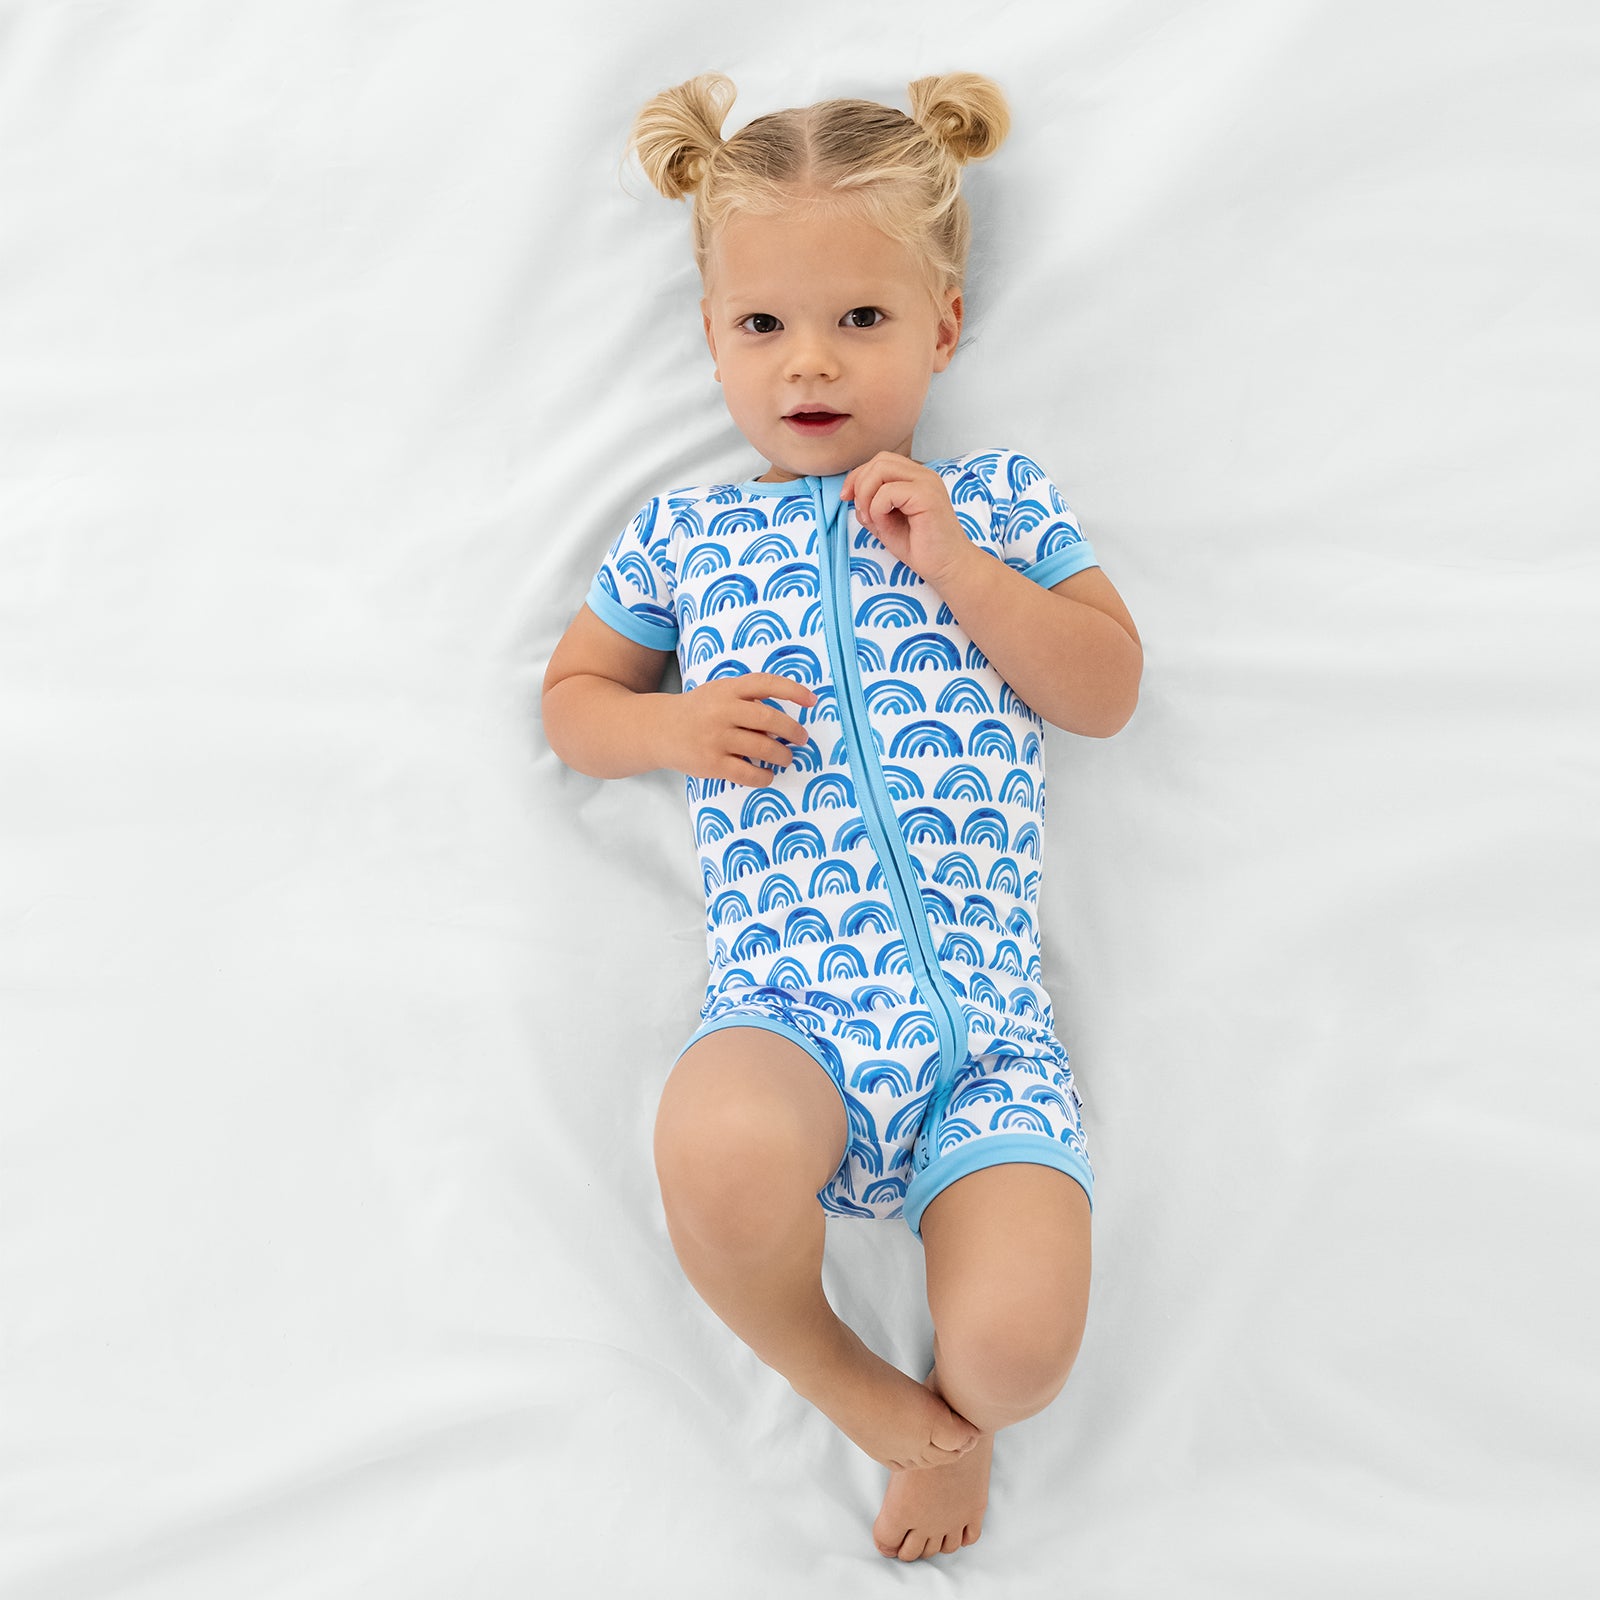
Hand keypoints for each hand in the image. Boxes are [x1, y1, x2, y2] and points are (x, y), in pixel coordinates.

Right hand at [659, 674, 816, 787]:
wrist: (658, 729)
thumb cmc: (698, 711)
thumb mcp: (719, 693)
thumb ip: (747, 700)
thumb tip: (781, 725)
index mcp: (727, 689)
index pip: (765, 683)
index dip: (793, 690)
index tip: (812, 700)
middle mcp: (722, 711)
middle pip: (769, 720)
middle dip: (793, 731)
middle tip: (802, 738)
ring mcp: (716, 738)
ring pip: (763, 749)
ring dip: (782, 756)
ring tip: (786, 758)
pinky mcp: (711, 763)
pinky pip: (747, 774)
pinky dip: (763, 777)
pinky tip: (766, 775)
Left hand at [840, 452, 971, 591]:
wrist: (947, 567)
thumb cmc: (921, 548)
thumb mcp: (886, 523)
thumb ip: (871, 505)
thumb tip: (853, 495)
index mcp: (916, 478)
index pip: (881, 461)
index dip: (858, 476)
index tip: (847, 498)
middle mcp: (923, 475)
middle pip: (880, 460)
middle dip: (859, 483)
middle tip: (859, 511)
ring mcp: (927, 482)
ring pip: (881, 469)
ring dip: (866, 495)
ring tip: (871, 520)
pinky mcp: (926, 495)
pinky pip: (887, 492)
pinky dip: (877, 509)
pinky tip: (884, 525)